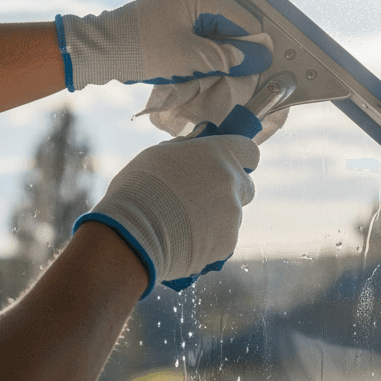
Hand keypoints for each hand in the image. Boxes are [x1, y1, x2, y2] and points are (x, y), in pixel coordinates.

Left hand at [56, 0, 286, 141]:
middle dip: (237, 53)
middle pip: (234, 26)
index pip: (247, 20)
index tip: (260, 73)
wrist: (100, 50)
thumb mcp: (190, 57)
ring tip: (219, 78)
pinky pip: (203, 37)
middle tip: (240, 80)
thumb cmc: (143, 49)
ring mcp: (187, 7)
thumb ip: (228, 56)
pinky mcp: (177, 21)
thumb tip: (261, 56)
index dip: (255, 47)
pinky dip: (206, 55)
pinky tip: (203, 72)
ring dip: (220, 57)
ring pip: (220, 34)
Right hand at [72, 133, 258, 296]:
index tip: (226, 166)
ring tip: (182, 226)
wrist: (131, 235)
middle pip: (244, 186)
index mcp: (218, 153)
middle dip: (228, 191)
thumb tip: (199, 138)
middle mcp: (231, 181)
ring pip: (232, 215)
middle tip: (200, 199)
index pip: (249, 151)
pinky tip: (184, 242)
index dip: (240, 159)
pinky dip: (209, 241)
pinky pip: (223, 239)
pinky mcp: (228, 242)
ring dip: (216, 218)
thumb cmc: (138, 189)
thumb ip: (186, 148)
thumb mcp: (157, 155)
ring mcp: (232, 214)